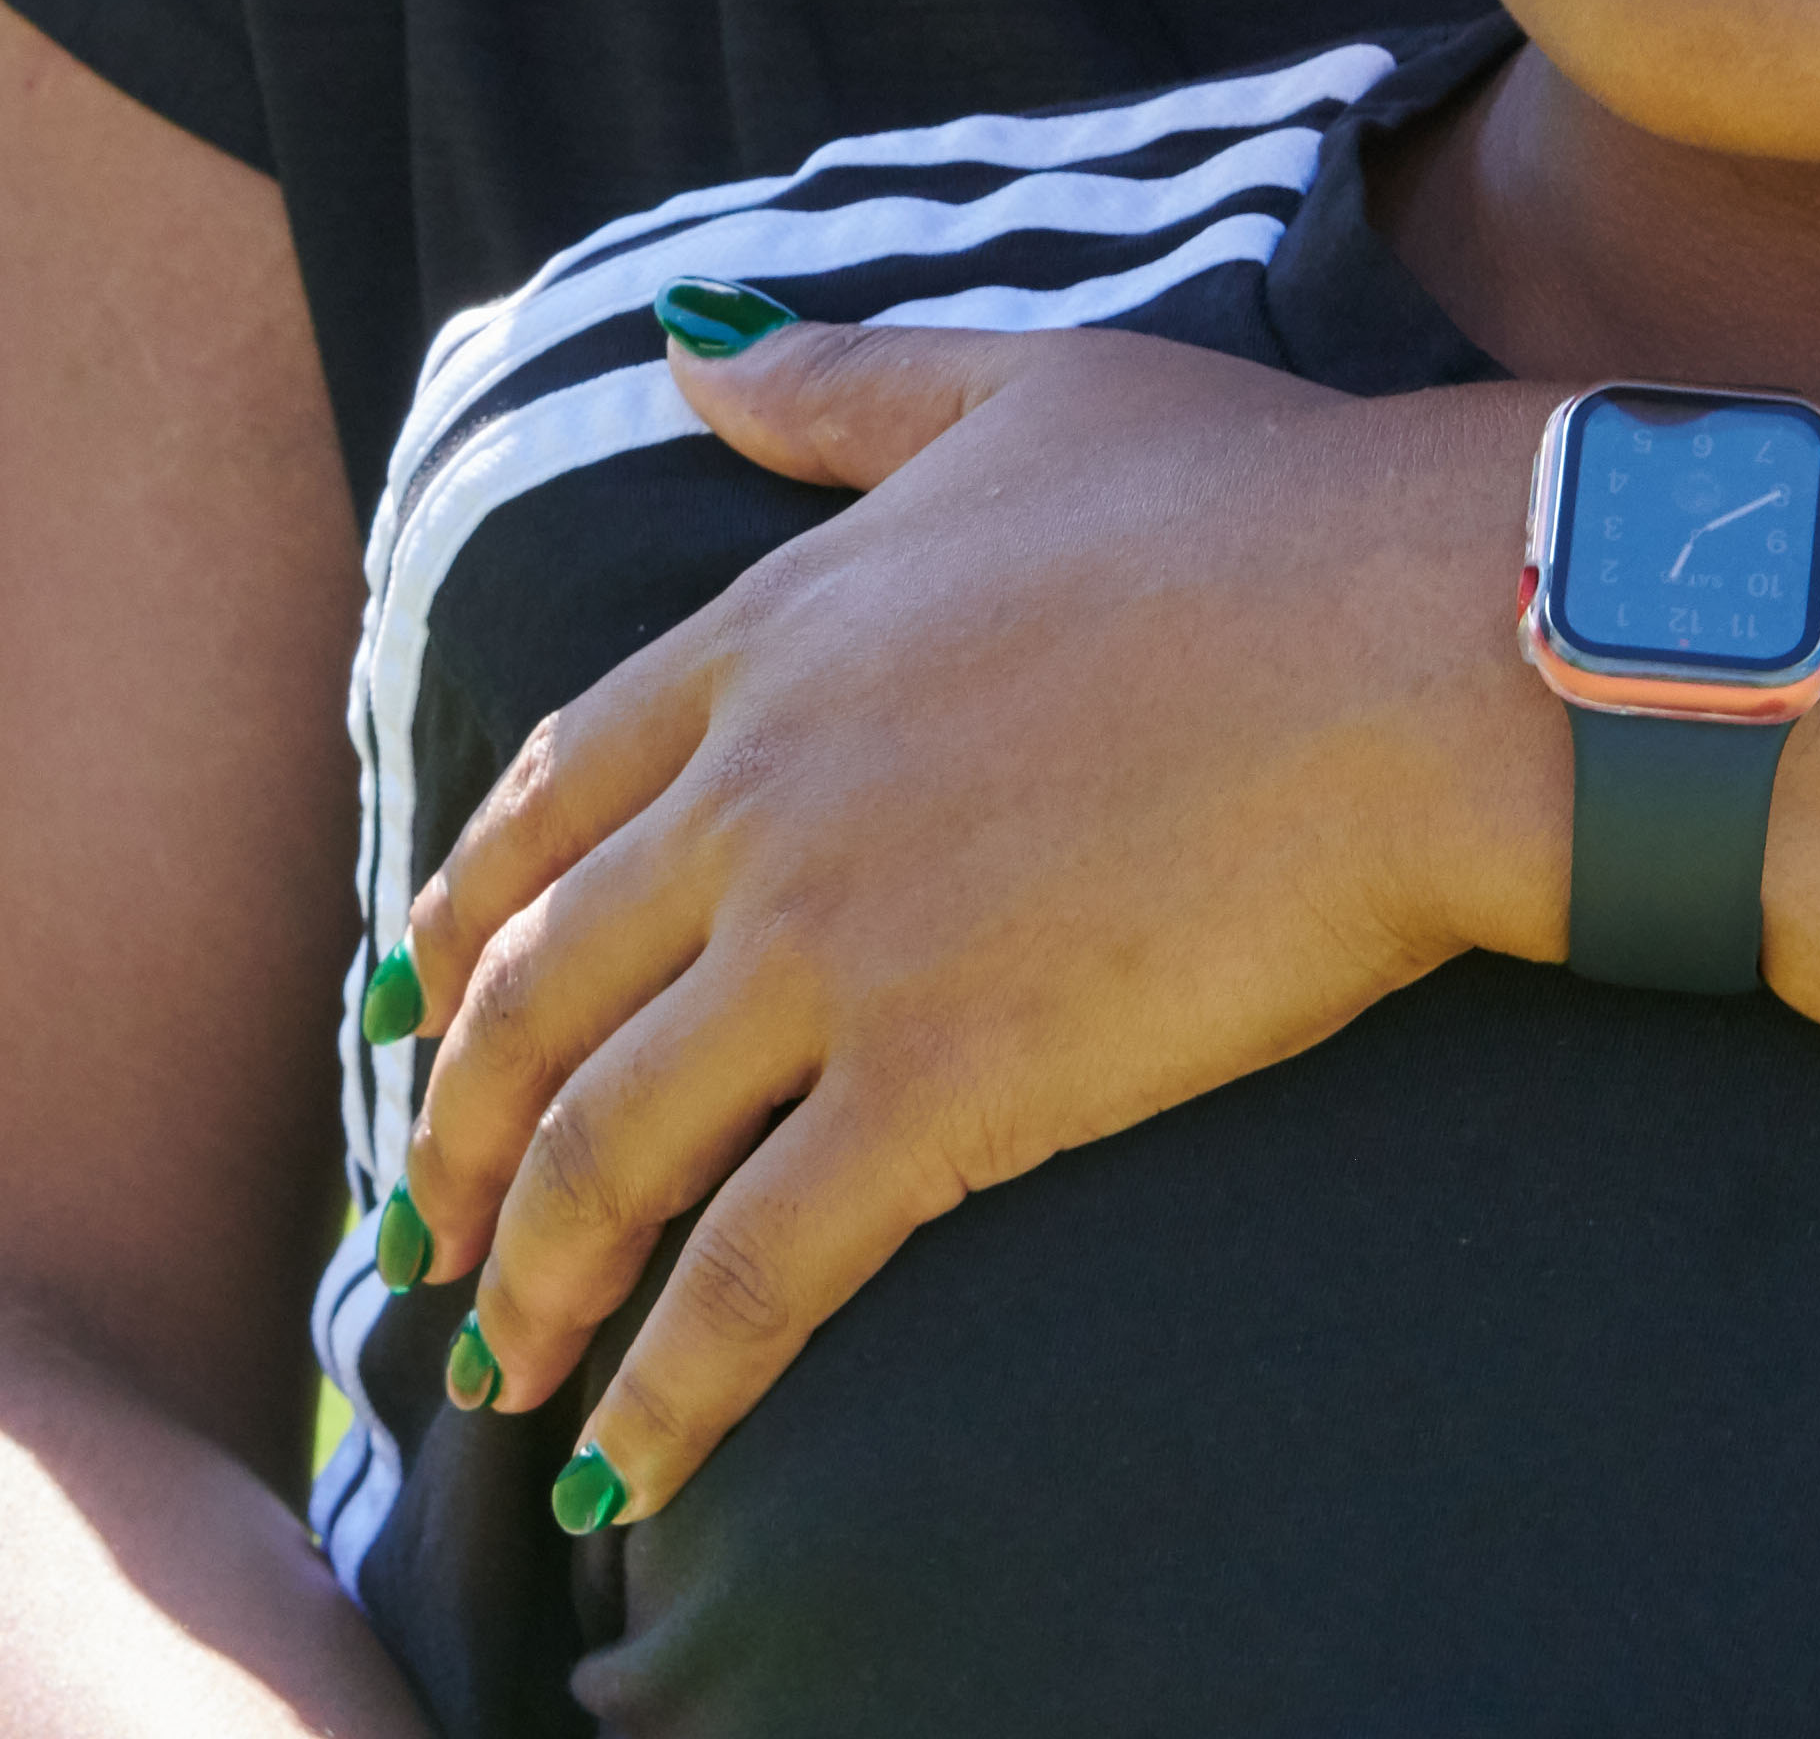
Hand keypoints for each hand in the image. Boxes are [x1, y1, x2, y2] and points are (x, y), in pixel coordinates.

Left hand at [394, 321, 1566, 1518]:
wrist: (1411, 631)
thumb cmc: (1255, 499)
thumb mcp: (1018, 390)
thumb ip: (841, 386)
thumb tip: (691, 352)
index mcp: (773, 640)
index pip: (551, 797)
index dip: (461, 914)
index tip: (408, 1002)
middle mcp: (762, 796)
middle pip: (536, 991)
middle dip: (450, 1130)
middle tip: (414, 1232)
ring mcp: (835, 946)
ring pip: (605, 1145)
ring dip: (528, 1274)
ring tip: (489, 1370)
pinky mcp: (940, 1086)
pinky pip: (754, 1269)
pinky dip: (669, 1383)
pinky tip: (626, 1466)